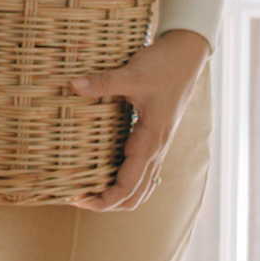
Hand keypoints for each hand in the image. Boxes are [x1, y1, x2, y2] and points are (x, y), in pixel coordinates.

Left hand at [65, 29, 208, 210]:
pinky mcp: (156, 139)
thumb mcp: (132, 74)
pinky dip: (127, 183)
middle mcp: (156, 150)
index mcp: (150, 141)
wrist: (187, 56)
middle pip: (135, 196)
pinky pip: (144, 172)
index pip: (128, 187)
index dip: (104, 200)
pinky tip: (108, 175)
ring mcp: (159, 146)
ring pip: (142, 187)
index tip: (78, 199)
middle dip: (107, 204)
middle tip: (78, 198)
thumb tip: (73, 84)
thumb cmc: (163, 65)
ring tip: (90, 192)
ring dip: (119, 197)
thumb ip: (103, 82)